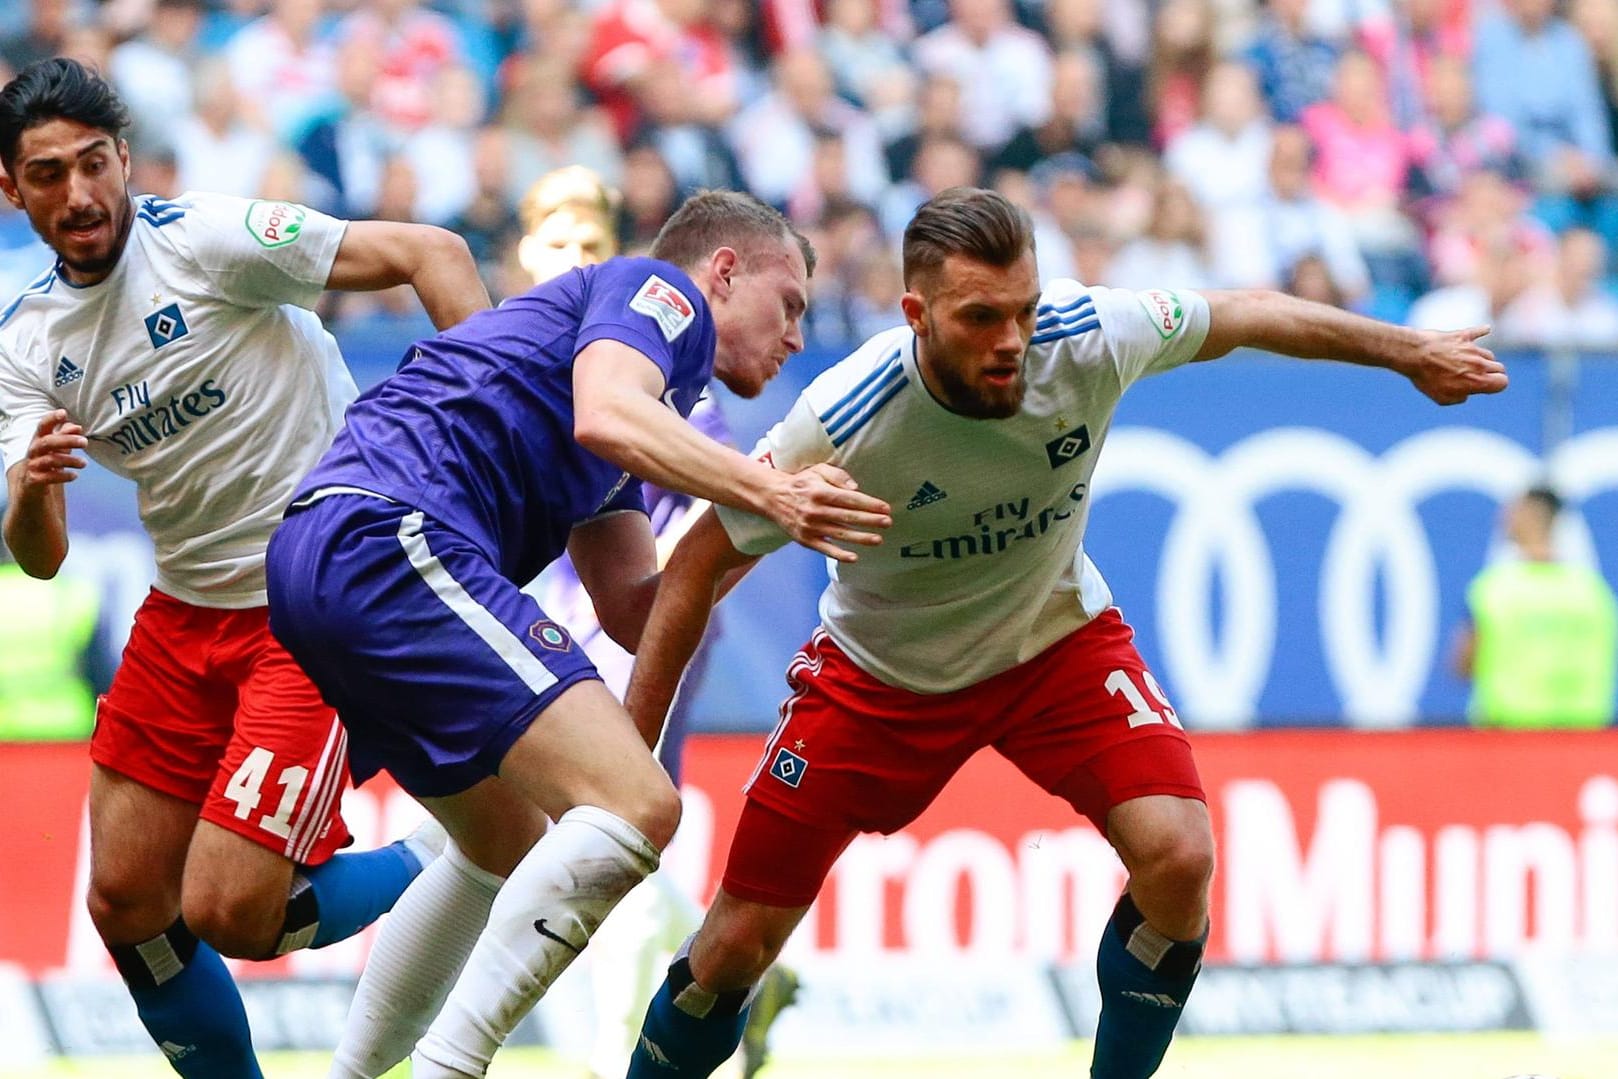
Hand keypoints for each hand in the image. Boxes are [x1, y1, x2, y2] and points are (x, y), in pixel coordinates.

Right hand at [20, 410, 87, 490]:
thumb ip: (65, 435)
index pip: (43, 426)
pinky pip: (48, 477)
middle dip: (67, 441)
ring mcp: (33, 465)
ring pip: (50, 460)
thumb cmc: (46, 458)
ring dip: (69, 460)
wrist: (30, 483)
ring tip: (84, 463)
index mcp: (39, 439)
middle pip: (47, 442)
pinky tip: (75, 475)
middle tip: (85, 442)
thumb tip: (78, 427)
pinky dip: (63, 476)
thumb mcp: (56, 446)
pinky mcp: (34, 479)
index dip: (51, 419)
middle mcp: (34, 450)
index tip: (64, 413)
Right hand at [764, 463, 891, 562]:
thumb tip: (856, 488)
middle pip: (847, 517)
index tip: (885, 508)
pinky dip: (839, 554)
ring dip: (860, 538)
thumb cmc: (801, 483)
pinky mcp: (805, 540)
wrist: (773, 497)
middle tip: (888, 523)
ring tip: (878, 539)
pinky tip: (854, 557)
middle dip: (870, 520)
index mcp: (820, 492)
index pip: (849, 499)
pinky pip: (825, 549)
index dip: (869, 504)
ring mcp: (810, 527)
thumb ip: (838, 476)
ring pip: (839, 534)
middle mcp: (815, 510)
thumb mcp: (818, 471)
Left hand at [1404, 326, 1507, 405]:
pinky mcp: (1462, 336)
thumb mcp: (1442, 398)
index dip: (1497, 385)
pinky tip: (1486, 330)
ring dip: (1483, 360)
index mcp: (1478, 380)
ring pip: (1488, 354)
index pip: (1503, 383)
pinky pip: (1478, 331)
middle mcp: (1480, 363)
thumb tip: (1465, 393)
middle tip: (1478, 377)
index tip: (1485, 386)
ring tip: (1469, 364)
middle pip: (1499, 368)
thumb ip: (1459, 398)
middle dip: (1492, 374)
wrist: (1415, 354)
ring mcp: (1472, 348)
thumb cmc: (1427, 378)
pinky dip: (1483, 331)